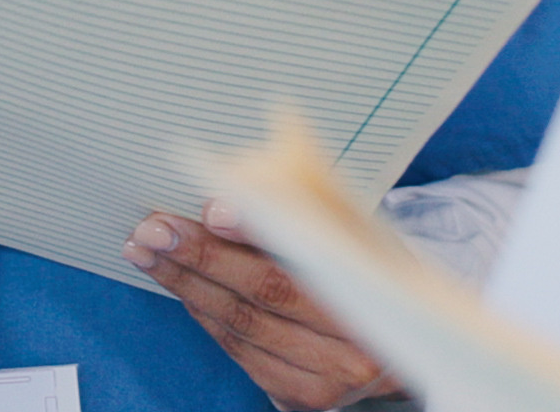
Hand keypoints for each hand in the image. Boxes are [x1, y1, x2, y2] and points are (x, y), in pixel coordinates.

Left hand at [128, 205, 397, 409]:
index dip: (255, 232)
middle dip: (199, 256)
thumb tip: (248, 169)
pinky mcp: (301, 396)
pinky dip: (204, 313)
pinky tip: (178, 283)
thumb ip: (314, 203)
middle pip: (263, 295)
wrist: (413, 339)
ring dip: (185, 284)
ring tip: (145, 248)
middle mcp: (357, 346)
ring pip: (242, 327)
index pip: (306, 259)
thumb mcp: (362, 230)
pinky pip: (239, 351)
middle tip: (152, 226)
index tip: (211, 207)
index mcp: (379, 295)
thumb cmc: (374, 269)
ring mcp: (328, 380)